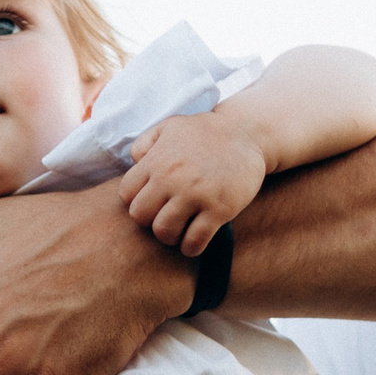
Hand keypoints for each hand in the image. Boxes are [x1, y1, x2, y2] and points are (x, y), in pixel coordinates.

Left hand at [122, 110, 270, 254]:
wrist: (249, 133)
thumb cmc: (205, 133)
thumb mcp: (171, 126)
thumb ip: (145, 143)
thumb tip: (135, 164)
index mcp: (157, 160)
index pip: (127, 195)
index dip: (137, 202)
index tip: (153, 202)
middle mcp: (172, 178)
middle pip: (140, 217)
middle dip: (150, 221)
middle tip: (165, 218)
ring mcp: (196, 194)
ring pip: (164, 232)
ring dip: (170, 237)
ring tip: (180, 231)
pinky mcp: (220, 209)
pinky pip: (194, 241)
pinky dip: (192, 247)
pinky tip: (196, 240)